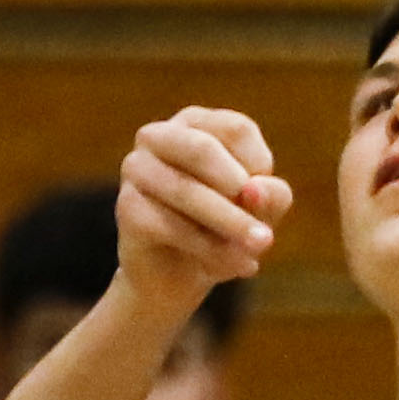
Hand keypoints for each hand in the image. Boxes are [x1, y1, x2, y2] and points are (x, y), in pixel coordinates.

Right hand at [118, 110, 291, 308]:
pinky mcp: (127, 207)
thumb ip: (271, 196)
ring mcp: (136, 168)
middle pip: (203, 150)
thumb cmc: (223, 229)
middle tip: (267, 237)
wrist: (175, 276)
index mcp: (196, 123)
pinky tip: (232, 267)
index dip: (258, 166)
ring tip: (254, 257)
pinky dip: (207, 249)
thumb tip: (253, 192)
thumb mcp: (262, 211)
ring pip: (186, 190)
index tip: (264, 201)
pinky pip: (170, 225)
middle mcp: (158, 136)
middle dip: (239, 194)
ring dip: (228, 227)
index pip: (236, 130)